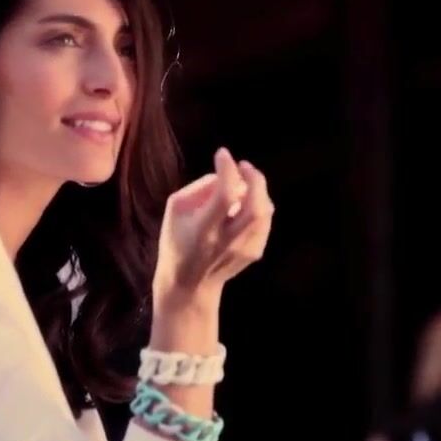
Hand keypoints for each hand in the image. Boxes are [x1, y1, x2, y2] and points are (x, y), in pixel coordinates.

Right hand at [153, 148, 274, 302]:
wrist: (190, 285)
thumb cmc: (177, 243)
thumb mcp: (175, 211)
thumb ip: (199, 188)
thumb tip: (224, 176)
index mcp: (204, 231)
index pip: (225, 196)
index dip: (227, 170)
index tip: (222, 155)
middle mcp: (228, 241)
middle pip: (256, 206)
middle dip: (254, 179)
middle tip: (243, 165)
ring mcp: (245, 249)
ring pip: (265, 212)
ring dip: (258, 190)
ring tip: (243, 183)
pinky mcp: (255, 252)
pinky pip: (265, 220)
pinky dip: (259, 204)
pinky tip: (246, 202)